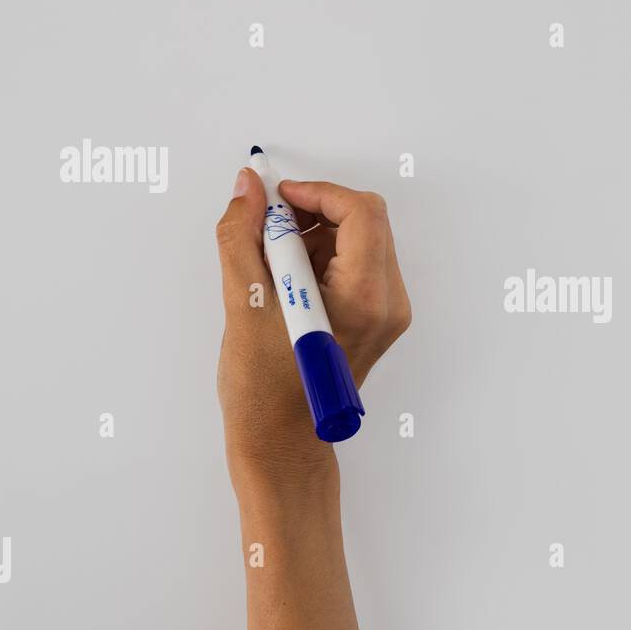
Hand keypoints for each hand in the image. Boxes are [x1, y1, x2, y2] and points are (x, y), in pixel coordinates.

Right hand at [215, 167, 410, 487]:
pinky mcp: (374, 317)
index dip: (316, 193)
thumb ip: (242, 235)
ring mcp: (386, 311)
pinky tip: (286, 279)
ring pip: (360, 239)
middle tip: (267, 226)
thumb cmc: (264, 390)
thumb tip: (247, 187)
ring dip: (315, 233)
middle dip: (314, 211)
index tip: (276, 199)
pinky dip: (321, 255)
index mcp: (367, 298)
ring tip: (271, 262)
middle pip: (365, 220)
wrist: (281, 442)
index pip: (361, 212)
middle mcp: (388, 303)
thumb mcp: (244, 304)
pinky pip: (355, 263)